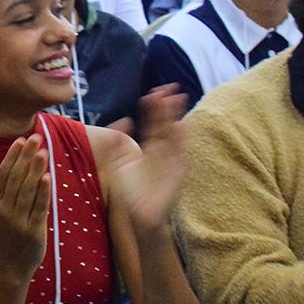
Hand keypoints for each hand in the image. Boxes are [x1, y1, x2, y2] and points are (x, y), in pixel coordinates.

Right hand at [0, 135, 50, 281]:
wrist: (12, 266)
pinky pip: (38, 208)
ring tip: (43, 152)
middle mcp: (4, 211)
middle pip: (15, 179)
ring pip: (26, 191)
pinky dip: (43, 192)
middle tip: (35, 138)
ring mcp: (19, 221)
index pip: (3, 175)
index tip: (20, 140)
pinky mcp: (34, 231)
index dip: (11, 157)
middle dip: (25, 157)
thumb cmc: (7, 235)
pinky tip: (47, 177)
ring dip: (35, 170)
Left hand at [99, 87, 187, 230]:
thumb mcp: (121, 164)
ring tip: (178, 99)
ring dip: (176, 117)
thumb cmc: (131, 192)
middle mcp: (162, 151)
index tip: (155, 91)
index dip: (155, 107)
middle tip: (171, 87)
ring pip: (174, 134)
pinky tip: (183, 125)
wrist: (140, 216)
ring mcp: (171, 161)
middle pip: (166, 124)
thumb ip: (119, 143)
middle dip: (168, 107)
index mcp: (150, 147)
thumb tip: (125, 120)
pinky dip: (181, 139)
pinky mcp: (176, 172)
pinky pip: (179, 153)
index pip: (154, 122)